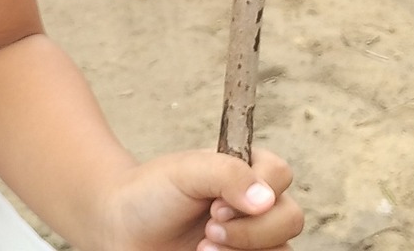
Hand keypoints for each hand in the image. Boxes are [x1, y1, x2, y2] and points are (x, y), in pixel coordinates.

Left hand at [93, 148, 302, 250]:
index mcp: (248, 170)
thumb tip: (266, 198)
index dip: (256, 192)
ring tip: (204, 248)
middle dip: (250, 231)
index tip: (215, 205)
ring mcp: (253, 237)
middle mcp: (256, 204)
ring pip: (283, 249)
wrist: (123, 228)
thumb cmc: (151, 193)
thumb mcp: (185, 171)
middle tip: (209, 229)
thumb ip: (226, 173)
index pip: (281, 176)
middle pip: (290, 218)